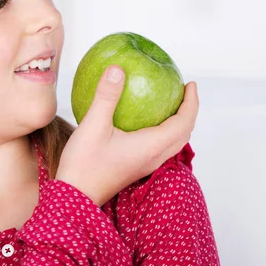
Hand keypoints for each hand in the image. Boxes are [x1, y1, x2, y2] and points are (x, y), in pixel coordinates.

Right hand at [56, 65, 198, 205]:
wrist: (75, 195)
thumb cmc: (84, 163)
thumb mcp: (93, 124)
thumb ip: (107, 96)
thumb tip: (118, 69)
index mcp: (150, 147)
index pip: (183, 123)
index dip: (191, 103)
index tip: (190, 84)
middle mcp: (153, 157)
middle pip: (183, 134)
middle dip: (188, 112)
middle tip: (183, 91)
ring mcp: (145, 164)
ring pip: (173, 142)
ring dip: (178, 123)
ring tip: (169, 103)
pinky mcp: (136, 166)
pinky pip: (160, 146)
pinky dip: (163, 130)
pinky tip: (144, 120)